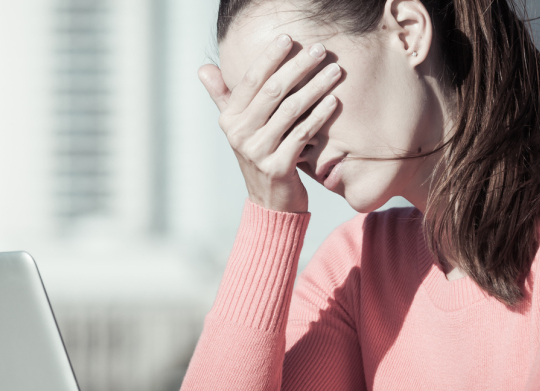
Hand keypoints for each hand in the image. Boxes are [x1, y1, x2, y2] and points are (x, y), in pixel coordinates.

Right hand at [199, 34, 341, 212]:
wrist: (270, 203)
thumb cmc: (258, 157)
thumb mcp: (237, 128)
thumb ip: (222, 97)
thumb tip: (203, 69)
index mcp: (229, 120)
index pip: (249, 80)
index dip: (269, 57)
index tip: (288, 38)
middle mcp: (240, 134)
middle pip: (273, 91)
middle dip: (298, 66)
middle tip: (321, 49)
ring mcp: (258, 151)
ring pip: (291, 109)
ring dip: (316, 87)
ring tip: (335, 71)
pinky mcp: (278, 167)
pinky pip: (303, 133)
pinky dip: (320, 115)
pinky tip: (334, 100)